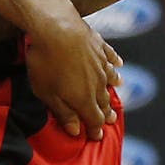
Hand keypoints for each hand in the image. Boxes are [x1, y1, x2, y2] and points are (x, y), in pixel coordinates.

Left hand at [24, 6, 122, 139]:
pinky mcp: (98, 45)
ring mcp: (100, 63)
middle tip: (109, 119)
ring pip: (110, 79)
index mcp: (85, 99)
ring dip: (113, 86)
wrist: (56, 28)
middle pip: (104, 101)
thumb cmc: (46, 63)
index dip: (96, 129)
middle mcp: (98, 84)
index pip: (94, 120)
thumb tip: (77, 131)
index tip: (97, 136)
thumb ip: (63, 112)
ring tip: (117, 89)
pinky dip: (114, 62)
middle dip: (106, 112)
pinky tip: (118, 63)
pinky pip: (110, 56)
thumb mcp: (47, 92)